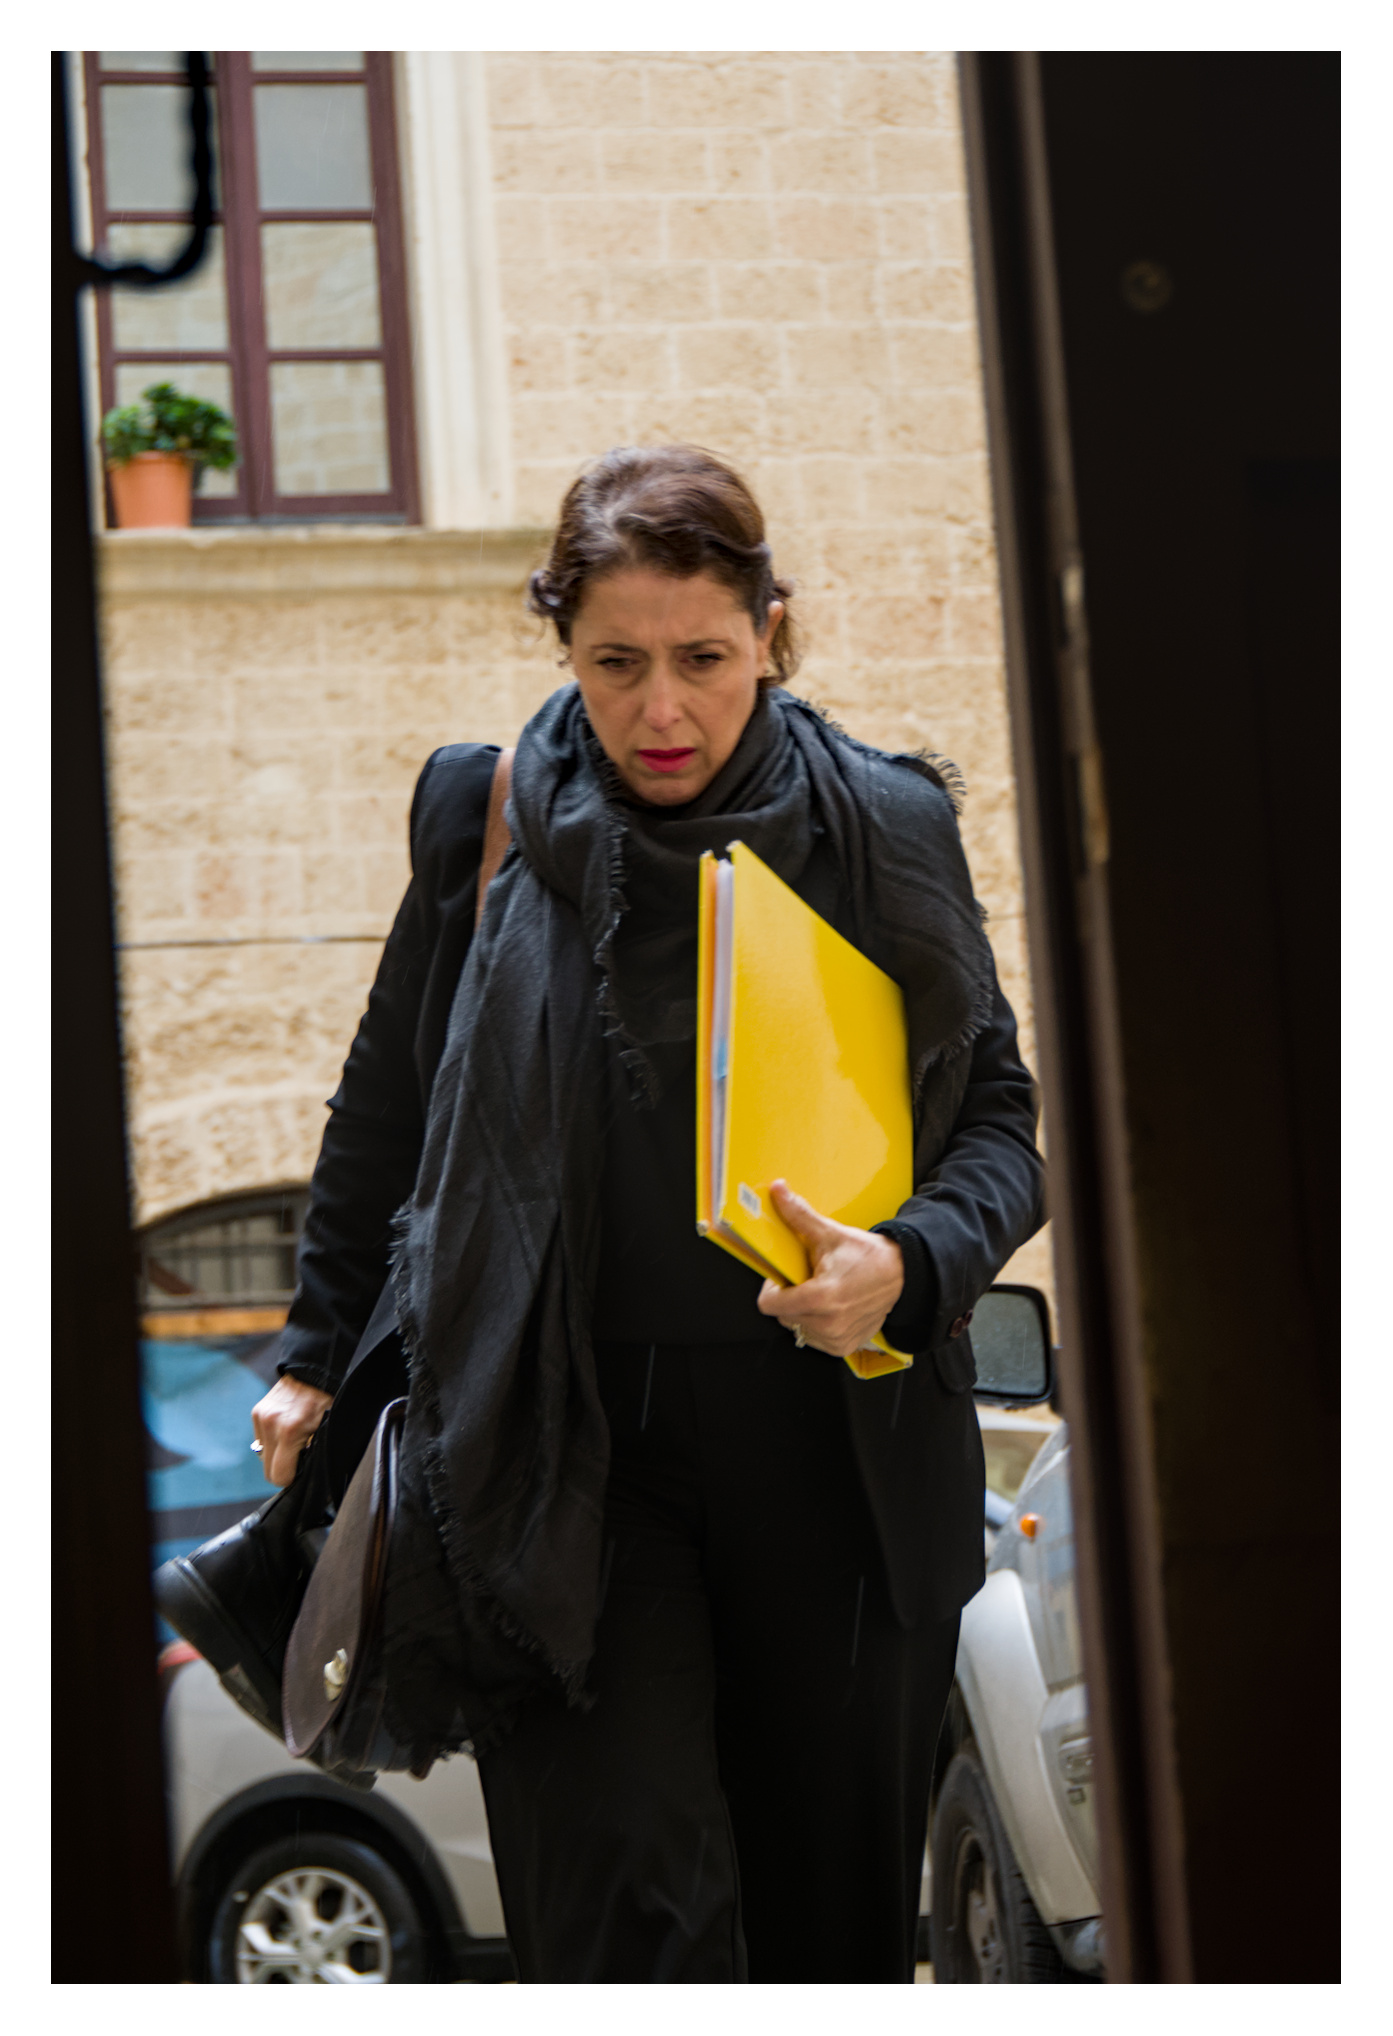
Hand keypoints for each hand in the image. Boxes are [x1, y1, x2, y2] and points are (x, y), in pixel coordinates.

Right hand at [251, 1376, 332, 1486]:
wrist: (314, 1371)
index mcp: (290, 1432)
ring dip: (276, 1454)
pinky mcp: (256, 1412)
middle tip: (298, 1459)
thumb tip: (302, 1475)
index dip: (291, 1478)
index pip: (279, 1476)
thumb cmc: (327, 1401)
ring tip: (294, 1441)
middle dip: (282, 1469)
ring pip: (263, 1456)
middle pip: (267, 1470)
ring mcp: (261, 1418)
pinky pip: (260, 1440)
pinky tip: (286, 1430)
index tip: (300, 1471)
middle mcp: (271, 1425)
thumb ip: (312, 1454)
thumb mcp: (327, 1430)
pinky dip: (272, 1441)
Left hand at [755, 1180, 904, 1358]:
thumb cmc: (868, 1257)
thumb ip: (799, 1215)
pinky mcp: (844, 1346)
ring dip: (802, 1312)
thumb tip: (778, 1191)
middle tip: (806, 1281)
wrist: (901, 1274)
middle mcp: (828, 1323)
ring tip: (821, 1294)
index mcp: (820, 1297)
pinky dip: (818, 1324)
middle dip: (789, 1298)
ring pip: (798, 1327)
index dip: (772, 1288)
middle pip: (783, 1315)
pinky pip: (815, 1339)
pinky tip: (831, 1308)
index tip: (782, 1278)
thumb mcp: (830, 1233)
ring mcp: (837, 1338)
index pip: (769, 1305)